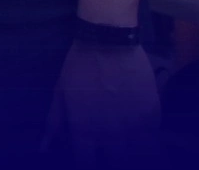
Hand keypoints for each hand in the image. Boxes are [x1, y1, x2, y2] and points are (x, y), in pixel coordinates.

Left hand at [48, 41, 158, 166]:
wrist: (109, 40)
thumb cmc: (79, 65)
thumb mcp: (61, 92)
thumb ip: (55, 124)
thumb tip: (44, 149)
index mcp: (85, 130)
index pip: (86, 163)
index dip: (87, 164)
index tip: (89, 159)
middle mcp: (110, 134)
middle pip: (115, 162)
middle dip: (112, 159)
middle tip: (110, 151)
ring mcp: (134, 126)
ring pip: (138, 156)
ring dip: (133, 153)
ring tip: (128, 146)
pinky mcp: (153, 115)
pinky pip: (154, 139)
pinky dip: (149, 140)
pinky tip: (144, 134)